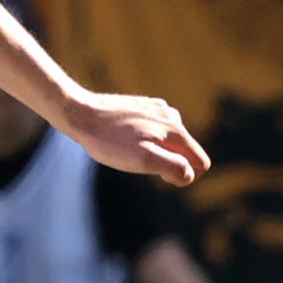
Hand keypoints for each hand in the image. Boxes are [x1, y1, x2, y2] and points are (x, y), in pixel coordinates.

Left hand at [55, 88, 205, 185]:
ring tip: (125, 148)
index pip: (201, 163)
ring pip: (169, 140)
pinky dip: (143, 137)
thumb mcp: (143, 160)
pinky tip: (122, 136)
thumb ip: (173, 168)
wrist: (81, 114)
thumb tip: (189, 174)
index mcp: (177, 132)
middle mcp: (173, 117)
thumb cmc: (109, 141)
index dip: (182, 176)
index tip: (156, 174)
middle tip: (137, 161)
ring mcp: (159, 109)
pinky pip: (154, 128)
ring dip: (154, 150)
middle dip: (167, 163)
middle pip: (185, 152)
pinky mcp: (144, 106)